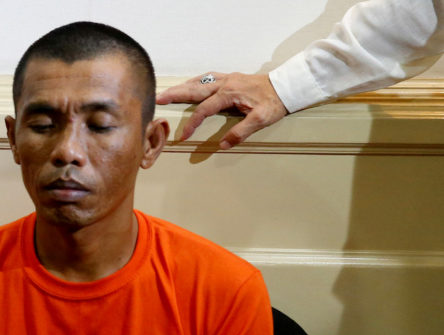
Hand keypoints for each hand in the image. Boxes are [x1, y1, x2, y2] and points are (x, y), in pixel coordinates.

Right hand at [156, 72, 287, 148]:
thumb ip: (241, 132)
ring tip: (169, 92)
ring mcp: (228, 78)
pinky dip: (196, 82)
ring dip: (183, 87)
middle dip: (175, 95)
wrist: (287, 86)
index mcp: (229, 94)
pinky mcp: (232, 78)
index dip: (192, 123)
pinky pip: (208, 78)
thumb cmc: (275, 102)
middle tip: (158, 98)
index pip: (204, 110)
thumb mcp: (261, 119)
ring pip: (199, 82)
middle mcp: (225, 83)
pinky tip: (192, 85)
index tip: (183, 136)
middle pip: (194, 90)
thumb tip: (223, 144)